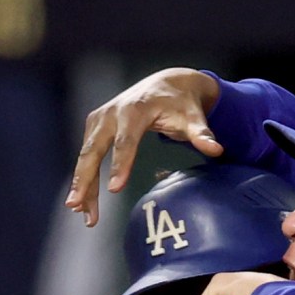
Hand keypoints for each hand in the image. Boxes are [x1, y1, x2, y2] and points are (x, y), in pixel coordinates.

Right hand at [67, 68, 224, 225]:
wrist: (166, 83)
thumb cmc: (180, 104)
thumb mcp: (193, 117)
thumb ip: (202, 134)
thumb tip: (216, 149)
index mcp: (135, 111)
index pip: (126, 142)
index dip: (119, 165)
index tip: (114, 189)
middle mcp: (112, 113)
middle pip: (94, 149)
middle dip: (85, 179)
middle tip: (78, 206)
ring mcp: (99, 118)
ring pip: (86, 155)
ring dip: (81, 183)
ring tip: (79, 211)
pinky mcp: (95, 125)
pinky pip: (86, 153)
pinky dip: (83, 176)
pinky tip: (82, 200)